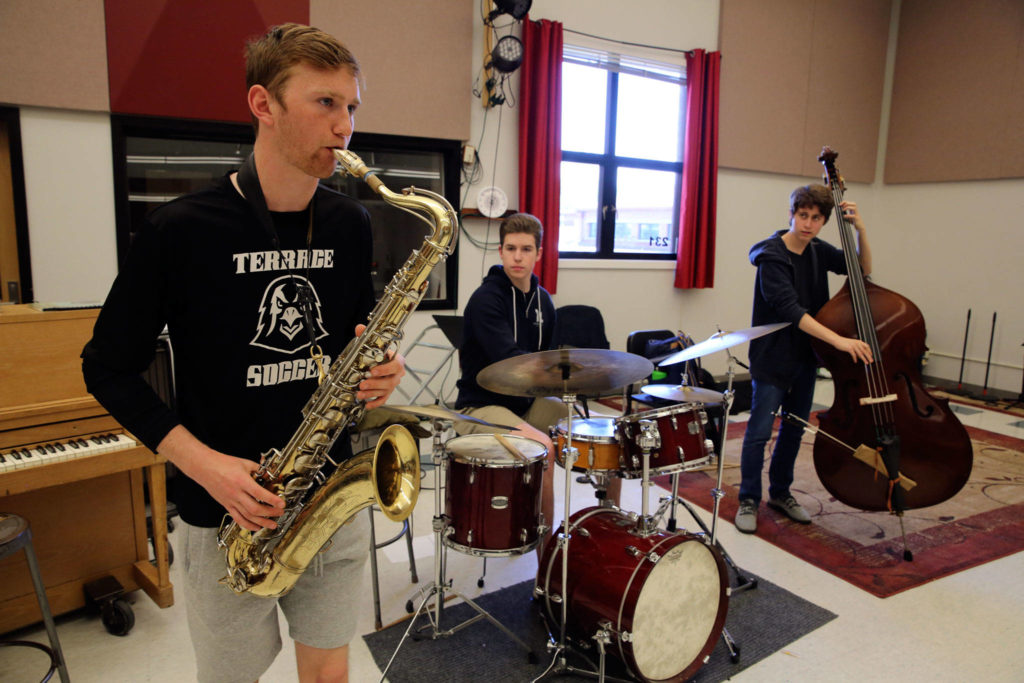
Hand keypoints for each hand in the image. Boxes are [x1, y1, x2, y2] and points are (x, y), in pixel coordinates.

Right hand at [158, 426, 285, 531]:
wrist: (204, 468)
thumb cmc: (222, 464)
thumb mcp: (244, 463)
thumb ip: (258, 469)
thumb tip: (269, 475)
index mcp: (242, 481)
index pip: (260, 494)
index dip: (272, 500)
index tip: (282, 503)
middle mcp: (236, 493)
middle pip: (255, 508)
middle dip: (270, 513)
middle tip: (280, 513)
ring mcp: (230, 501)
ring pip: (247, 516)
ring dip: (261, 522)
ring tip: (272, 525)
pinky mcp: (226, 505)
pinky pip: (237, 518)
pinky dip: (248, 525)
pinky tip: (256, 527)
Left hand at [354, 324, 405, 408]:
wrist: (380, 363)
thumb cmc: (379, 355)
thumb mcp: (373, 345)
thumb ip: (366, 337)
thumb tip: (360, 328)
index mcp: (397, 361)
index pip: (396, 365)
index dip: (385, 369)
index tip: (373, 371)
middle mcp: (397, 374)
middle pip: (390, 381)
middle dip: (375, 384)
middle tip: (362, 383)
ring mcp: (392, 385)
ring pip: (385, 391)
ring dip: (371, 393)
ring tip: (359, 393)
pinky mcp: (387, 393)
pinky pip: (383, 400)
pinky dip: (375, 403)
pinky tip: (366, 404)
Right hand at [833, 336, 872, 363]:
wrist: (837, 340)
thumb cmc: (844, 342)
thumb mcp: (852, 343)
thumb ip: (857, 348)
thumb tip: (860, 355)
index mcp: (859, 341)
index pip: (867, 346)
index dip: (870, 351)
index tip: (871, 355)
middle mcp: (857, 343)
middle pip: (865, 351)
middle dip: (869, 356)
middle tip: (871, 361)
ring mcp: (853, 345)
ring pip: (860, 353)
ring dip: (864, 359)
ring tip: (866, 362)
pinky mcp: (849, 348)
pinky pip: (854, 354)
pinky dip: (855, 358)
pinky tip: (855, 361)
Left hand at [839, 200, 864, 231]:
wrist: (860, 227)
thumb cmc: (854, 222)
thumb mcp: (849, 217)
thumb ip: (845, 214)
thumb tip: (838, 212)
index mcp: (853, 210)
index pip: (850, 203)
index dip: (845, 202)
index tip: (839, 204)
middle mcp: (856, 211)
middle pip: (853, 203)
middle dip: (846, 203)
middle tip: (841, 207)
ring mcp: (857, 215)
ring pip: (854, 208)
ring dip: (847, 208)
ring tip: (842, 210)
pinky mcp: (857, 219)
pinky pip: (853, 216)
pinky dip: (848, 215)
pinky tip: (844, 216)